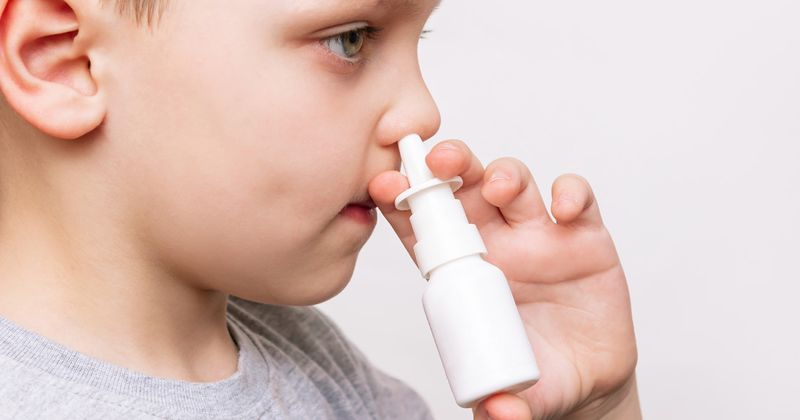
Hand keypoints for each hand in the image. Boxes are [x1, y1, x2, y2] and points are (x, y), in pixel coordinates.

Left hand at [368, 140, 639, 419]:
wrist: (586, 380)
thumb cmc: (533, 375)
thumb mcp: (511, 395)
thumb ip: (500, 406)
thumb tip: (500, 414)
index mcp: (461, 272)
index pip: (424, 230)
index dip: (402, 203)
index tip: (382, 187)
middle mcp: (496, 243)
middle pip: (465, 188)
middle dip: (449, 166)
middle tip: (438, 160)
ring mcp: (540, 236)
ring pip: (514, 184)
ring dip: (504, 175)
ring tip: (499, 189)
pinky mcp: (585, 237)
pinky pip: (577, 200)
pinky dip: (571, 194)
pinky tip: (564, 209)